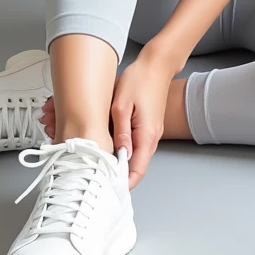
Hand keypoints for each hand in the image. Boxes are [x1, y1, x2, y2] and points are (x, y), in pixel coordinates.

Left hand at [110, 53, 173, 190]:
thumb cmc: (139, 80)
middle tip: (97, 179)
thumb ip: (120, 131)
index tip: (106, 190)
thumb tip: (119, 154)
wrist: (157, 64)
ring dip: (120, 162)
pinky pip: (136, 144)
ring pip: (135, 156)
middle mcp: (152, 137)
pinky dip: (123, 150)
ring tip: (99, 163)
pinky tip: (109, 146)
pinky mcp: (148, 126)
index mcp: (147, 135)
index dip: (123, 183)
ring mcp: (151, 132)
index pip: (137, 170)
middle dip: (118, 175)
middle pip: (136, 166)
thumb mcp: (122, 105)